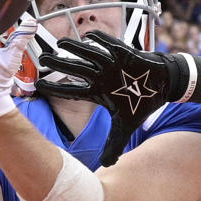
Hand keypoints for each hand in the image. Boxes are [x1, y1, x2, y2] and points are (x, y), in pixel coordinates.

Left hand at [36, 31, 180, 165]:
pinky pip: (111, 45)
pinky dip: (102, 40)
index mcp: (98, 92)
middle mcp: (101, 76)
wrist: (162, 86)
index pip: (72, 91)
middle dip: (59, 64)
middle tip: (42, 58)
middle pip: (76, 69)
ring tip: (61, 42)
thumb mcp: (126, 126)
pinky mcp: (126, 54)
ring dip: (76, 48)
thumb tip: (106, 165)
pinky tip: (90, 35)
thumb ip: (114, 144)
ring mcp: (112, 64)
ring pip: (90, 54)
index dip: (55, 89)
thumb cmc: (141, 102)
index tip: (38, 86)